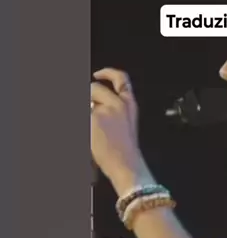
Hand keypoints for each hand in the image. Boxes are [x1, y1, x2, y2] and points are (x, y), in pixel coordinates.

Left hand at [90, 67, 145, 185]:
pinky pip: (85, 113)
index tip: (97, 74)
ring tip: (92, 128)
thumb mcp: (125, 123)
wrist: (125, 165)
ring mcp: (105, 111)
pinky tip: (90, 133)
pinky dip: (86, 123)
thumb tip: (93, 101)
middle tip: (89, 109)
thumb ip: (111, 107)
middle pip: (94, 88)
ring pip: (86, 101)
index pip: (121, 78)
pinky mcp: (93, 119)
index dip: (107, 72)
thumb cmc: (124, 149)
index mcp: (129, 104)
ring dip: (87, 111)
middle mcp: (118, 104)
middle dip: (87, 97)